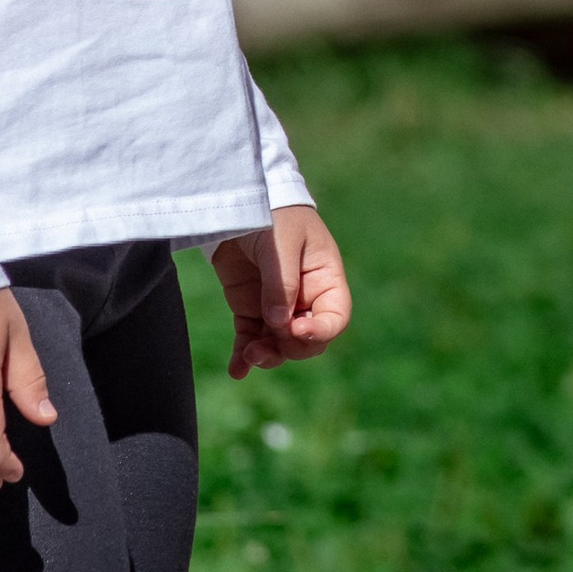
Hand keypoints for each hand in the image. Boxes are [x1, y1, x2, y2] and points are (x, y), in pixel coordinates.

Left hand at [213, 203, 350, 377]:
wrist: (238, 200)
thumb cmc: (272, 214)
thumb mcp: (281, 245)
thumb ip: (282, 285)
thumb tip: (280, 325)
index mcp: (325, 279)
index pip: (335, 317)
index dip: (321, 330)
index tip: (296, 328)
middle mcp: (305, 298)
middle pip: (307, 339)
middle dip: (289, 347)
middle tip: (266, 344)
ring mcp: (276, 305)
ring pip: (279, 345)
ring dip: (267, 355)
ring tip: (248, 356)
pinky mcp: (249, 308)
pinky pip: (250, 339)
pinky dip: (243, 356)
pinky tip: (237, 371)